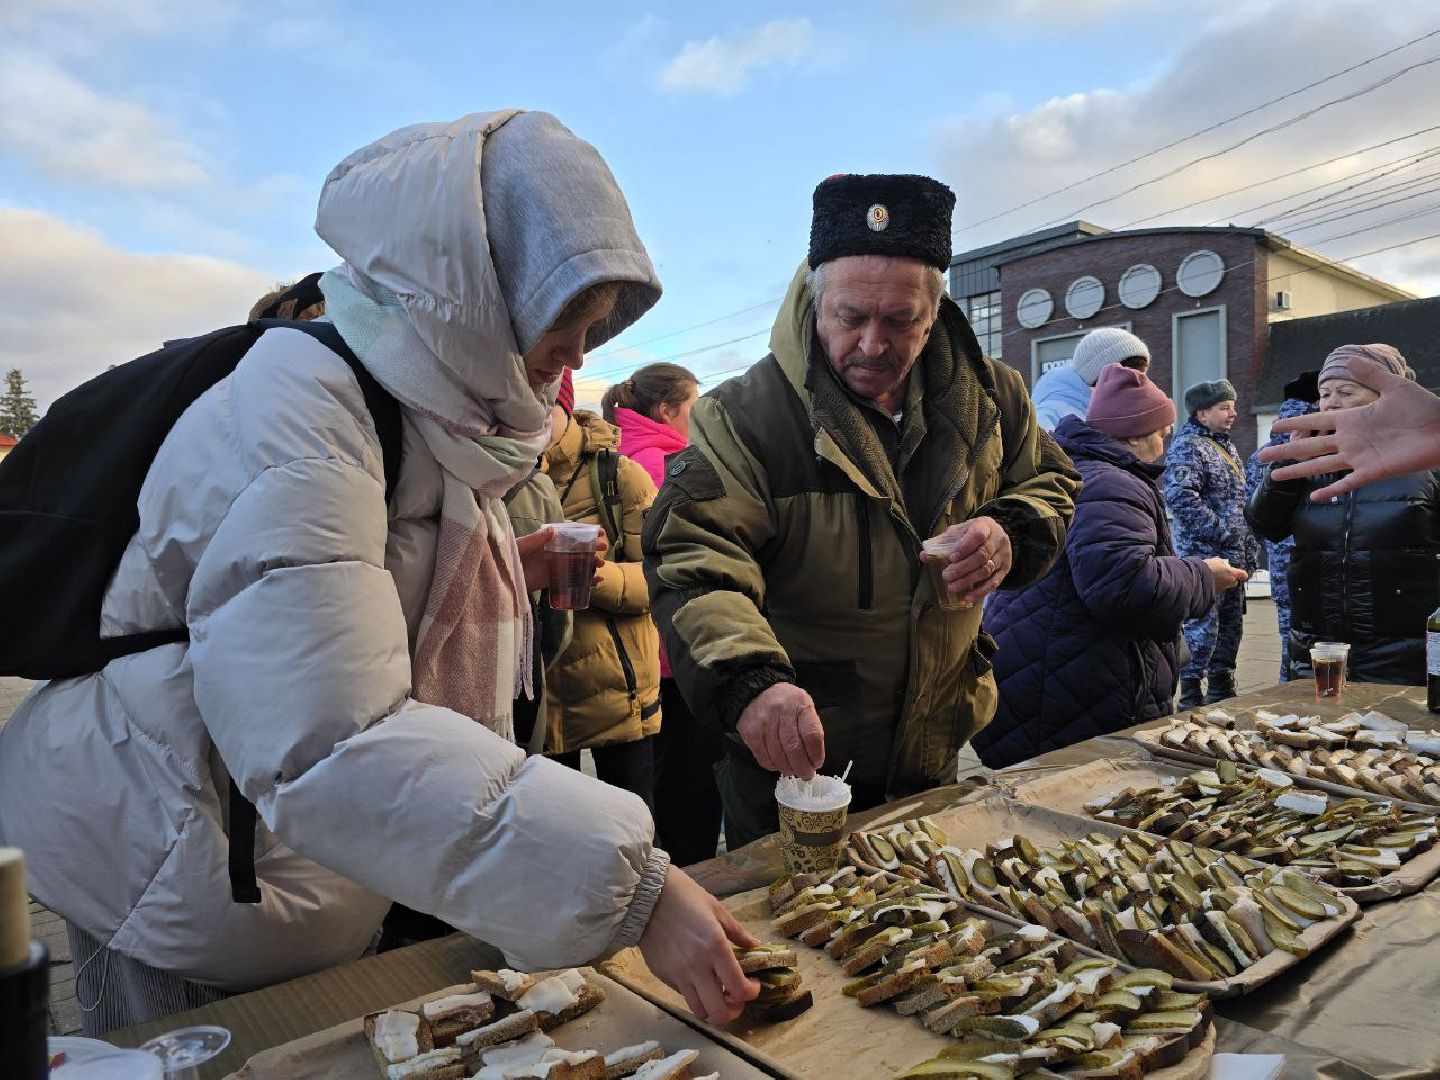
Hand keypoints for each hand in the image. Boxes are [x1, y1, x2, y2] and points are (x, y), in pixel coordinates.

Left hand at [515, 528, 607, 591]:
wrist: (499, 577)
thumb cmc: (507, 557)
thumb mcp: (520, 546)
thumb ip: (535, 540)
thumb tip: (553, 530)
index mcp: (546, 540)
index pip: (568, 533)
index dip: (584, 532)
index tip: (599, 532)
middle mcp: (552, 551)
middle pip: (576, 548)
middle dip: (591, 548)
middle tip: (603, 549)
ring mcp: (552, 566)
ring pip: (576, 563)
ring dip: (590, 564)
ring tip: (600, 566)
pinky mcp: (551, 580)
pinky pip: (570, 580)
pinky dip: (584, 580)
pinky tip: (595, 582)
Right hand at [638, 866, 759, 1025]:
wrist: (644, 896)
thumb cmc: (684, 896)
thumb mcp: (716, 908)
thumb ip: (737, 931)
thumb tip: (755, 946)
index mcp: (715, 947)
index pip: (739, 989)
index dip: (751, 993)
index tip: (752, 984)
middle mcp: (697, 967)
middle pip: (719, 1013)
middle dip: (733, 1011)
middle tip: (735, 998)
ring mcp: (678, 975)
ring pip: (699, 1011)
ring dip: (712, 1007)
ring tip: (716, 992)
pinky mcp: (662, 976)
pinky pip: (682, 995)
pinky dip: (694, 993)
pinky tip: (697, 978)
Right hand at [736, 683, 824, 778]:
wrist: (756, 691)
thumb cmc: (785, 702)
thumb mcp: (804, 706)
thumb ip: (811, 728)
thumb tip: (814, 758)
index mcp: (800, 704)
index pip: (812, 735)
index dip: (816, 754)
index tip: (817, 763)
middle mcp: (781, 712)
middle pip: (794, 749)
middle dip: (802, 767)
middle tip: (806, 774)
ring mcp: (764, 723)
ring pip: (778, 756)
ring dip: (788, 768)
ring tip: (792, 770)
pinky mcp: (751, 733)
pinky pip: (764, 757)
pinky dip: (773, 765)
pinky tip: (778, 764)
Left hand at [938, 516, 1011, 604]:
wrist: (995, 536)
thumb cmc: (971, 534)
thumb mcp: (958, 532)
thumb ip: (942, 542)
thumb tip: (924, 556)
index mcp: (985, 526)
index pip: (977, 535)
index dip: (965, 547)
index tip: (951, 558)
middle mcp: (998, 540)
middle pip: (982, 555)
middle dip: (963, 568)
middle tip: (946, 576)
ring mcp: (1003, 556)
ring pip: (987, 570)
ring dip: (968, 580)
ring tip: (952, 587)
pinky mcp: (1004, 570)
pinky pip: (994, 583)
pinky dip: (980, 591)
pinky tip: (968, 598)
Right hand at [1204, 557, 1247, 593]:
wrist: (1196, 578)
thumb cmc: (1208, 568)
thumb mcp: (1217, 561)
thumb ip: (1224, 564)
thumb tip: (1225, 565)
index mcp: (1232, 573)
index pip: (1244, 575)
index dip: (1242, 574)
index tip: (1241, 574)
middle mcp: (1229, 582)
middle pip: (1234, 581)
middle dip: (1230, 579)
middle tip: (1222, 574)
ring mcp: (1223, 589)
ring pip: (1225, 585)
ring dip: (1221, 582)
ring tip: (1212, 577)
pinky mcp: (1216, 593)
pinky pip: (1217, 589)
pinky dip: (1214, 586)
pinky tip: (1207, 581)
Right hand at [1261, 357, 1439, 498]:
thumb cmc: (1423, 408)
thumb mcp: (1395, 386)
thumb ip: (1371, 375)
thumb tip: (1350, 358)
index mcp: (1353, 420)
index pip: (1316, 423)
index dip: (1295, 424)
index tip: (1273, 426)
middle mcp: (1351, 440)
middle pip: (1311, 447)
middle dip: (1285, 451)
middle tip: (1262, 454)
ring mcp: (1359, 457)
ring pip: (1320, 466)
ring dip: (1298, 471)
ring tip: (1275, 476)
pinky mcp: (1372, 472)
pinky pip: (1347, 484)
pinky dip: (1331, 491)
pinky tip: (1313, 497)